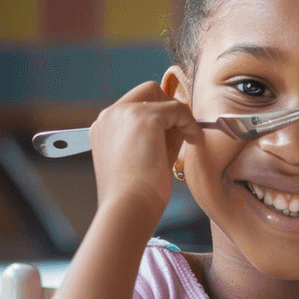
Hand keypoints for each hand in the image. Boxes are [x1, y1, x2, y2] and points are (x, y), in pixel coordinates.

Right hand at [89, 81, 203, 213]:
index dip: (159, 113)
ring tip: (189, 139)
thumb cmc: (135, 194)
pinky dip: (190, 123)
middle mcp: (109, 116)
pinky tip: (194, 140)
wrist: (128, 208)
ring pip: (162, 96)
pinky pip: (177, 108)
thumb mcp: (143, 157)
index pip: (135, 104)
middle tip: (183, 132)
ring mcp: (124, 114)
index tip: (175, 132)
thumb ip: (156, 135)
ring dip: (179, 115)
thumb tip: (179, 120)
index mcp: (104, 127)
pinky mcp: (144, 118)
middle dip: (169, 107)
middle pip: (147, 91)